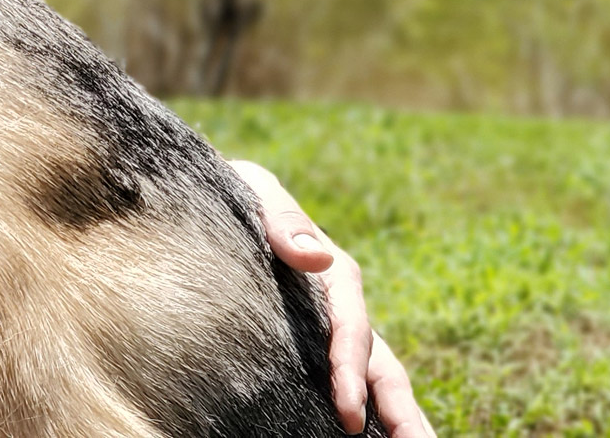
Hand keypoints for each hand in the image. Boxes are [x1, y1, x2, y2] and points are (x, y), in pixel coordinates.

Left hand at [230, 160, 434, 437]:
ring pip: (374, 380)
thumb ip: (283, 220)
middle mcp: (341, 309)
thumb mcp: (256, 194)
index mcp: (333, 277)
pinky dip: (366, 412)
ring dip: (396, 417)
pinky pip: (342, 384)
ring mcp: (329, 332)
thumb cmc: (234, 197)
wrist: (208, 202)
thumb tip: (316, 257)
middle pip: (381, 365)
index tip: (348, 410)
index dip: (352, 370)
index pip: (352, 330)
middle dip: (402, 410)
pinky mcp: (309, 347)